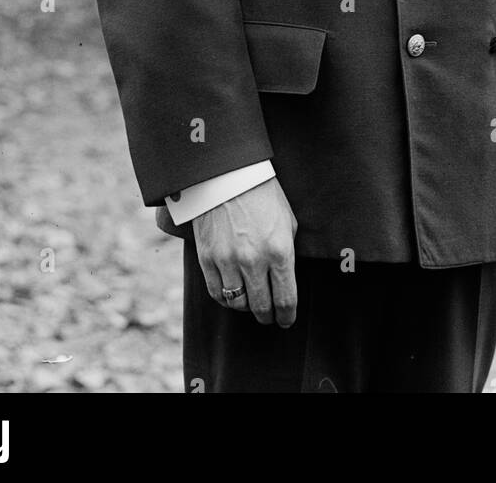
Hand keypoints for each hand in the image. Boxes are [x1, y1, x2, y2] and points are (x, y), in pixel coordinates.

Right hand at [192, 177, 297, 326]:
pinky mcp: (207, 257)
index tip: (286, 320)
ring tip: (251, 302)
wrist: (228, 174)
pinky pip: (217, 293)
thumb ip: (288, 253)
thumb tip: (286, 280)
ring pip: (238, 303)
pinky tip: (232, 294)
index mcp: (280, 250)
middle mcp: (254, 260)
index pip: (286, 299)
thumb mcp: (287, 221)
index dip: (287, 316)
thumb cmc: (263, 194)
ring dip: (246, 307)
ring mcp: (228, 260)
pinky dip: (226, 299)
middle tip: (270, 316)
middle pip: (261, 307)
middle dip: (268, 316)